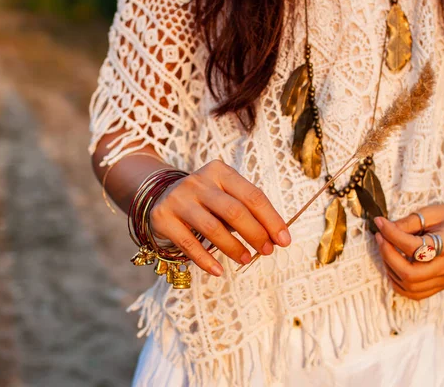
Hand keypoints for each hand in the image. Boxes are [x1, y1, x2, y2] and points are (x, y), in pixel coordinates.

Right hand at [150, 160, 290, 276]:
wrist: (159, 196)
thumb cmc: (205, 201)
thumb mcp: (225, 195)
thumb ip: (246, 210)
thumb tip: (275, 236)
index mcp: (220, 172)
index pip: (252, 196)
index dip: (271, 219)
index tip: (284, 240)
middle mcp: (198, 181)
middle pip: (234, 211)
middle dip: (255, 234)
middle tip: (267, 251)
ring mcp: (178, 198)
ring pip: (212, 227)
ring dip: (233, 247)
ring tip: (246, 259)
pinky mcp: (163, 217)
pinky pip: (188, 243)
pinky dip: (205, 260)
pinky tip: (218, 270)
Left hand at [373, 189, 443, 299]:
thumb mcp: (432, 212)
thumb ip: (409, 222)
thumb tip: (384, 229)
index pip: (413, 247)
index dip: (391, 234)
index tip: (379, 222)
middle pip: (410, 274)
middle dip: (388, 256)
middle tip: (380, 238)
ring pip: (410, 287)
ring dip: (390, 269)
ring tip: (386, 250)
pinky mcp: (442, 285)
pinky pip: (415, 293)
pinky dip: (399, 282)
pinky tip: (394, 265)